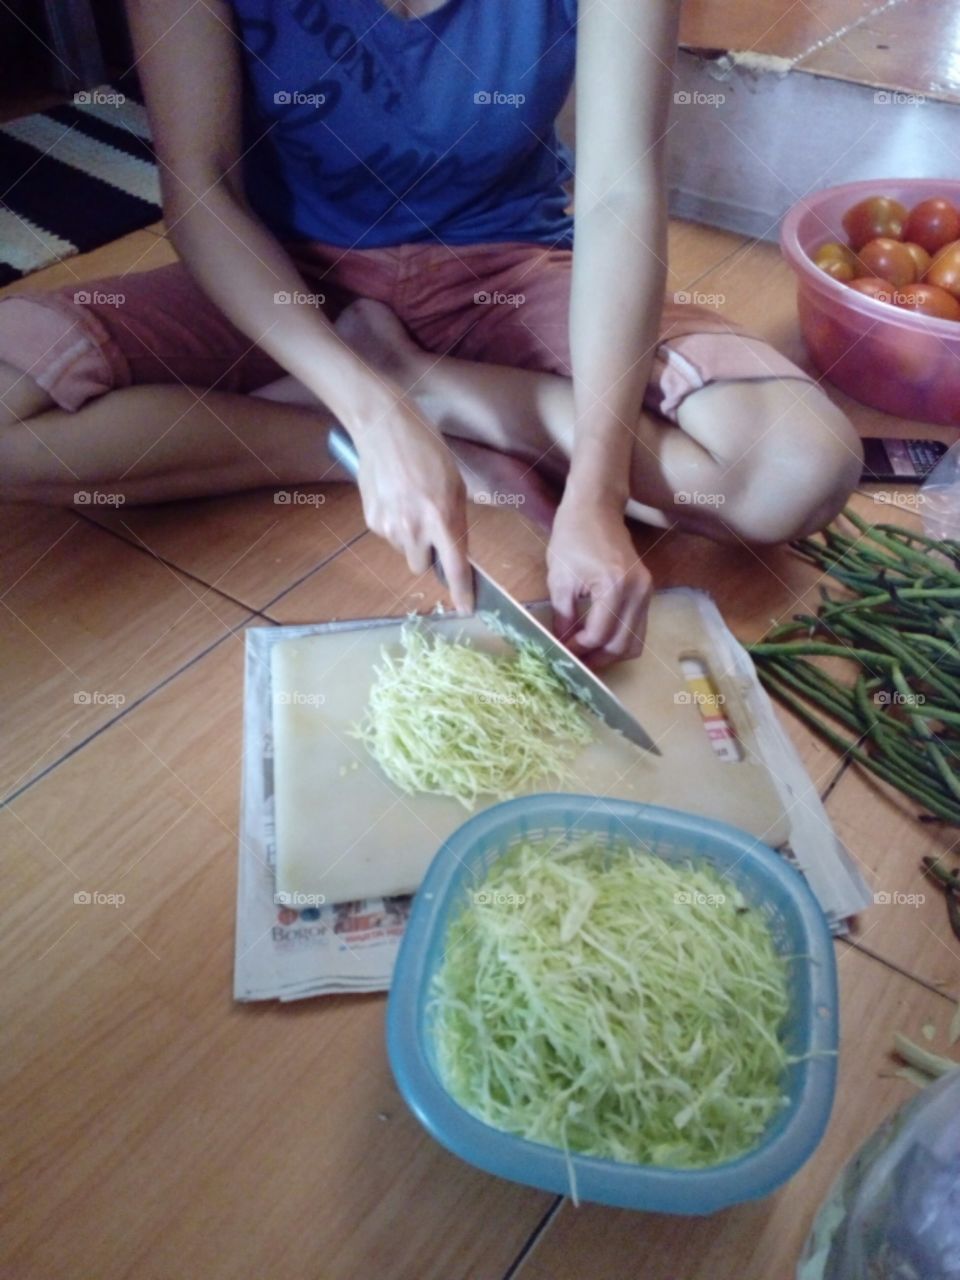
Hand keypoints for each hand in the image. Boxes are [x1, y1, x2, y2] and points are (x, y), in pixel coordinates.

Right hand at [354, 399, 473, 612]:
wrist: (383, 428)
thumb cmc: (427, 450)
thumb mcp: (455, 485)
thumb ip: (455, 521)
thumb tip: (454, 550)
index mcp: (442, 518)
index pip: (455, 567)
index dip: (461, 592)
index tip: (466, 608)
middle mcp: (414, 528)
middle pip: (422, 567)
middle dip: (428, 556)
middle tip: (430, 530)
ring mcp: (389, 527)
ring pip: (405, 551)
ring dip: (410, 538)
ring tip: (409, 504)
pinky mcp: (371, 521)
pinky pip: (388, 536)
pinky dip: (394, 525)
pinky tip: (394, 499)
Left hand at [547, 499, 651, 666]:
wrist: (596, 508)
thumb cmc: (573, 536)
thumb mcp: (560, 579)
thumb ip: (562, 617)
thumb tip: (562, 647)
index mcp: (615, 585)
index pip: (599, 634)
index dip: (578, 650)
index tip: (561, 654)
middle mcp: (637, 591)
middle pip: (622, 644)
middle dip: (597, 659)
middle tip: (575, 665)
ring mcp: (647, 591)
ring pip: (635, 641)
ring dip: (611, 654)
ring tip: (587, 657)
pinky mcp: (647, 590)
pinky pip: (638, 627)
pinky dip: (620, 639)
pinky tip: (599, 641)